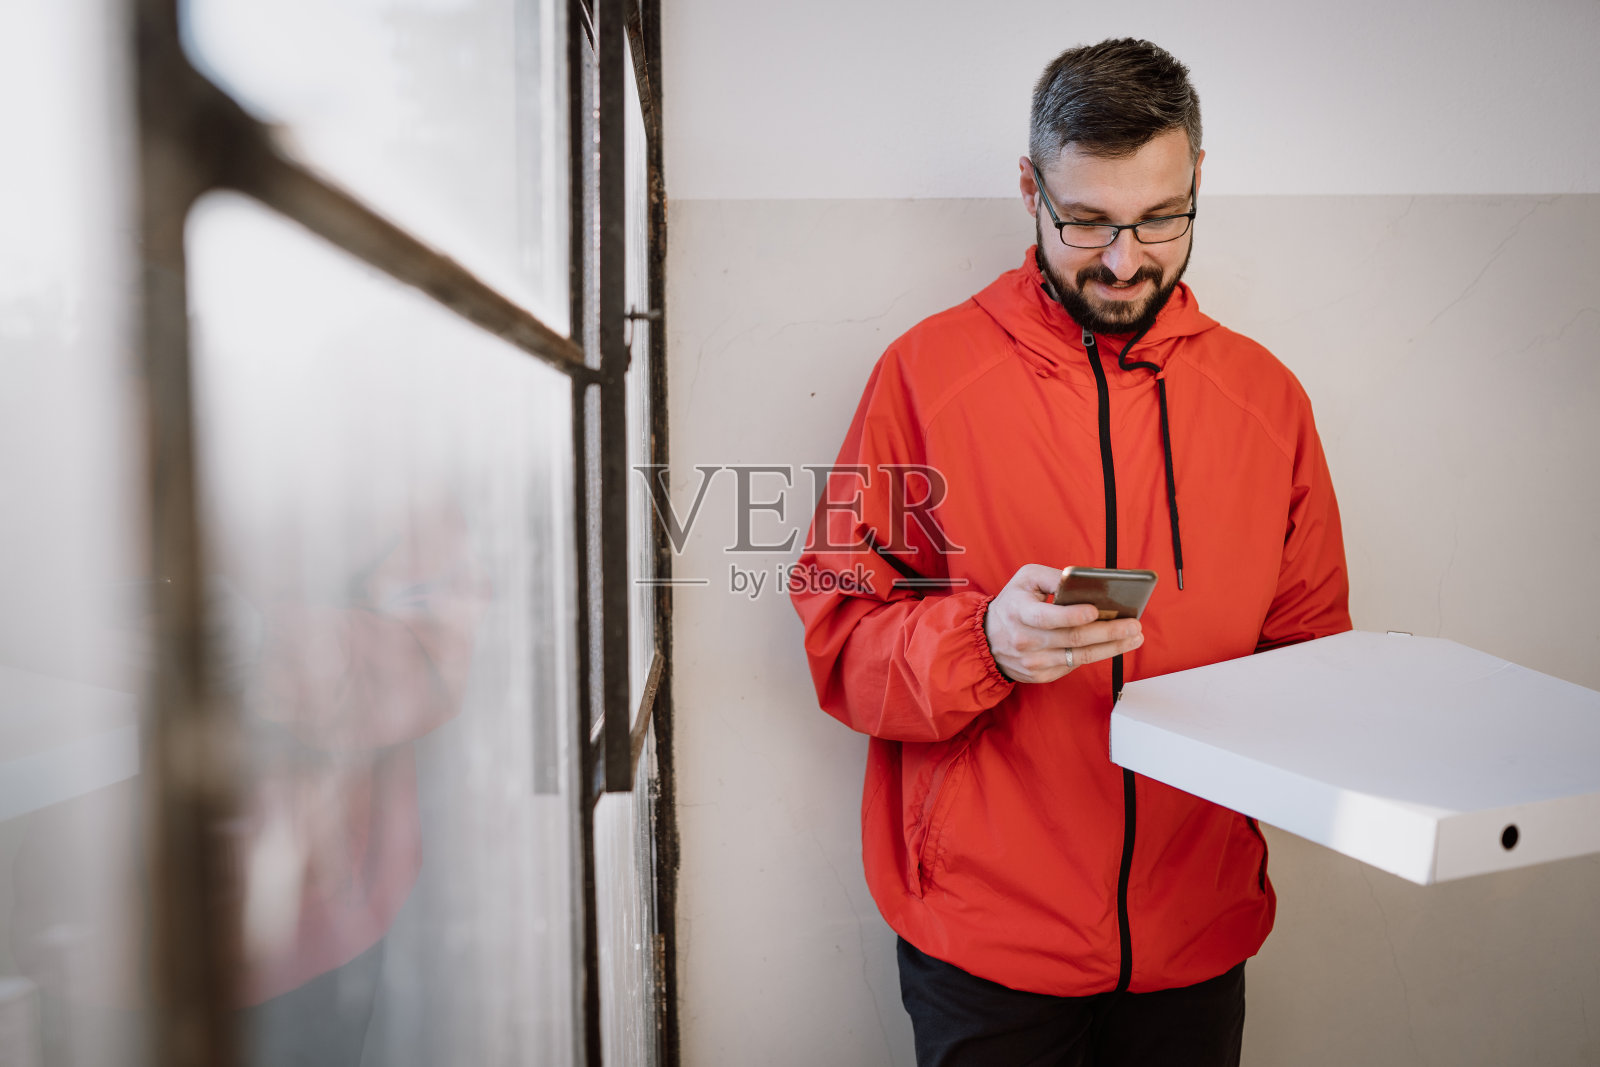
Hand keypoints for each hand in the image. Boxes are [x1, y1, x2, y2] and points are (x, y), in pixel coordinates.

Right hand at [983, 564, 1143, 683]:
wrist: (987, 639)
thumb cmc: (1013, 603)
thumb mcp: (1025, 579)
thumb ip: (1052, 577)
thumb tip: (1083, 582)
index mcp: (1019, 612)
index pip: (1048, 617)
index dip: (1073, 615)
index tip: (1096, 611)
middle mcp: (1025, 640)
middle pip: (1073, 638)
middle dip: (1108, 632)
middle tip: (1133, 625)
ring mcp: (1033, 662)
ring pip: (1080, 657)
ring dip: (1111, 647)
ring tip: (1134, 637)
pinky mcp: (1041, 675)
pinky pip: (1074, 666)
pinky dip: (1097, 655)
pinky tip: (1113, 645)